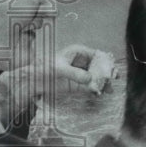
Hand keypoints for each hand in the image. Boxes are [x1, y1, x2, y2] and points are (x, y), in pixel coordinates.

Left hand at [0, 44, 116, 107]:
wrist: (31, 82)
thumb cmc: (42, 70)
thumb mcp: (58, 70)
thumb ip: (74, 74)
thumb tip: (90, 78)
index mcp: (78, 52)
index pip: (96, 55)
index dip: (105, 61)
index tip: (111, 68)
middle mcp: (82, 62)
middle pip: (99, 66)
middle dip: (107, 72)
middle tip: (114, 78)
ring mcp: (80, 73)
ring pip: (97, 76)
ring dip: (104, 82)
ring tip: (109, 89)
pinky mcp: (78, 84)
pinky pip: (90, 85)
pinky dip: (96, 89)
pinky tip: (98, 93)